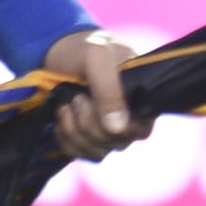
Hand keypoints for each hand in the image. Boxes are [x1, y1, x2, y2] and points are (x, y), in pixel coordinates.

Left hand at [41, 30, 144, 158]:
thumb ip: (109, 89)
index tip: (86, 95)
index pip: (138, 131)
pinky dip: (65, 139)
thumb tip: (118, 129)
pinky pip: (81, 155)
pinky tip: (61, 117)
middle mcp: (134, 121)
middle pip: (115, 143)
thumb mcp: (97, 57)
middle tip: (75, 95)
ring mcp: (112, 133)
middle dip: (86, 120)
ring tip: (65, 104)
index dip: (110, 121)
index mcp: (145, 100)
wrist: (60, 52)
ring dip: (73, 129)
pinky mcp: (90, 140)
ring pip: (98, 153)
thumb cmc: (85, 50)